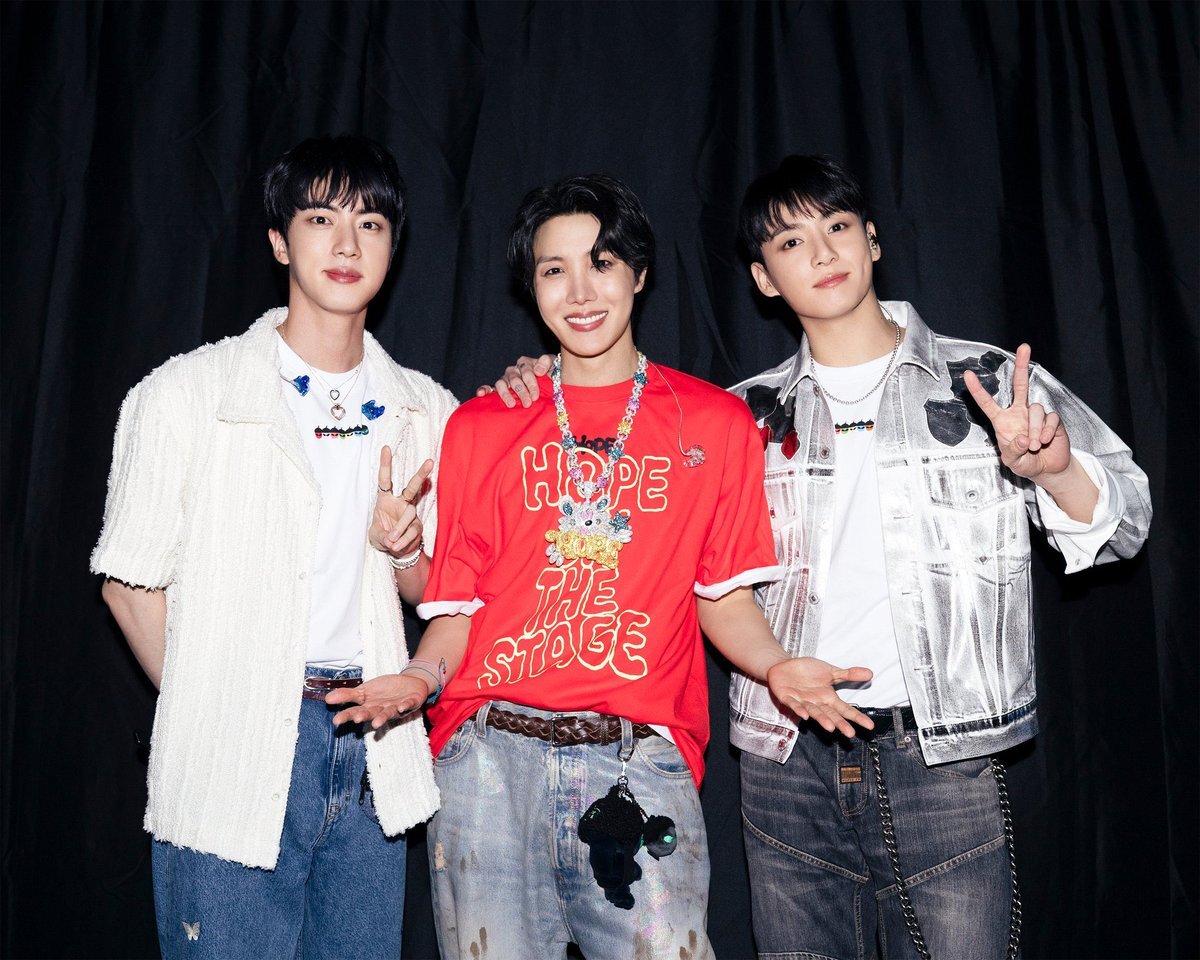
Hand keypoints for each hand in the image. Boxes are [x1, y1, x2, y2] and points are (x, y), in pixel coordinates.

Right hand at [328, 674, 429, 728]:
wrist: (409, 684)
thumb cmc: (384, 690)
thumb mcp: (364, 691)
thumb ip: (347, 695)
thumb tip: (327, 698)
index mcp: (369, 707)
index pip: (354, 712)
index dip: (346, 716)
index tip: (336, 721)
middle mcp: (381, 710)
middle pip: (371, 714)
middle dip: (364, 716)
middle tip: (356, 719)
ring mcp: (396, 707)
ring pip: (388, 713)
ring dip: (383, 718)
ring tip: (376, 723)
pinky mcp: (410, 702)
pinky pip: (408, 705)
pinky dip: (405, 706)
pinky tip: (402, 707)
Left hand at [370, 450, 432, 559]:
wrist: (395, 551)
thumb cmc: (383, 536)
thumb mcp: (375, 536)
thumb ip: (382, 535)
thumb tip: (393, 538)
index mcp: (386, 500)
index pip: (385, 480)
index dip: (385, 465)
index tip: (386, 448)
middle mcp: (401, 503)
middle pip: (412, 487)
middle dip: (420, 475)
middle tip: (430, 461)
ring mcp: (411, 514)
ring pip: (409, 515)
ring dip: (400, 528)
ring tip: (391, 541)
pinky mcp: (417, 527)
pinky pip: (412, 532)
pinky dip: (403, 540)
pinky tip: (396, 547)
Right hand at [475, 354, 552, 407]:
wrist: (550, 385)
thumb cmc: (552, 375)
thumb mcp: (555, 366)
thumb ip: (548, 363)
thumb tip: (538, 369)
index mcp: (526, 363)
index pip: (526, 371)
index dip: (531, 384)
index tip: (536, 396)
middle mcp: (514, 370)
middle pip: (515, 379)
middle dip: (521, 392)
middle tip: (528, 403)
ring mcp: (506, 379)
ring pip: (501, 383)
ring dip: (506, 394)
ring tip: (511, 404)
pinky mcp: (499, 388)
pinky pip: (490, 387)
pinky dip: (484, 389)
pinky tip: (481, 394)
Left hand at [766, 657, 874, 737]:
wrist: (784, 666)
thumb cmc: (808, 671)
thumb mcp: (831, 671)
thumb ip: (849, 674)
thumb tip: (870, 673)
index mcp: (828, 697)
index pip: (845, 709)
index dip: (856, 717)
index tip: (870, 725)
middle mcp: (817, 702)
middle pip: (831, 715)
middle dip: (840, 724)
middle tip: (851, 734)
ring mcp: (802, 701)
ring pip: (814, 712)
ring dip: (822, 720)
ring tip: (831, 727)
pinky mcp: (788, 698)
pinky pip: (794, 705)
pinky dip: (799, 710)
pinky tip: (805, 715)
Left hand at [964, 344, 1070, 480]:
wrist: (1047, 468)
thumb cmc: (1025, 463)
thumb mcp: (1013, 462)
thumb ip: (1013, 451)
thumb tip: (1021, 438)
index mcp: (1003, 421)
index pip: (988, 403)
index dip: (978, 390)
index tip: (968, 374)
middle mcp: (1019, 413)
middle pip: (1020, 384)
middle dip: (1021, 365)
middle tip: (1023, 347)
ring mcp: (1036, 414)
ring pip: (1036, 409)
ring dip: (1035, 429)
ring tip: (1035, 445)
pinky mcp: (1052, 420)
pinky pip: (1050, 418)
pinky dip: (1047, 431)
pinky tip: (1046, 441)